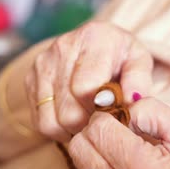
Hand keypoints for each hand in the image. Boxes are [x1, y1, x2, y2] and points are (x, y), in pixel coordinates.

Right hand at [25, 21, 153, 141]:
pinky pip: (40, 122)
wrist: (95, 44)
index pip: (85, 89)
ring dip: (72, 130)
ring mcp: (42, 64)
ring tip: (88, 122)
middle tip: (102, 121)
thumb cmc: (120, 57)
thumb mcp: (139, 62)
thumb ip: (139, 80)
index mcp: (93, 39)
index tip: (112, 111)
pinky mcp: (30, 80)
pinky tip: (73, 120)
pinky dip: (58, 129)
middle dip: (88, 124)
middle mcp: (62, 47)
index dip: (101, 110)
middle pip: (68, 111)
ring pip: (51, 121)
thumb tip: (131, 102)